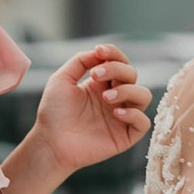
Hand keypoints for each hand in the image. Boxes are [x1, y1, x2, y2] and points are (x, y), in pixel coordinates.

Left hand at [37, 45, 150, 178]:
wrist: (50, 142)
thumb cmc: (53, 113)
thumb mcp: (61, 80)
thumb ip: (80, 61)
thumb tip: (99, 52)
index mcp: (101, 84)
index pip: (119, 62)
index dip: (114, 53)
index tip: (99, 51)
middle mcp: (114, 98)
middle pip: (132, 74)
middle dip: (116, 69)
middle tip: (95, 75)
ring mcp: (121, 116)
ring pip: (143, 95)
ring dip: (128, 90)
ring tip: (106, 97)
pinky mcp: (125, 136)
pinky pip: (143, 122)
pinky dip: (134, 114)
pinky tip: (115, 114)